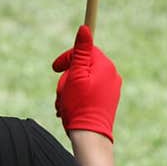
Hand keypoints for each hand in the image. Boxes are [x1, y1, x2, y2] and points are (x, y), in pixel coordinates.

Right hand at [51, 25, 121, 141]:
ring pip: (83, 81)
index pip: (83, 50)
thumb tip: (85, 28)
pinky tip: (70, 110)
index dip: (66, 59)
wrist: (91, 138)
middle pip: (82, 66)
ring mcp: (111, 89)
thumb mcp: (75, 75)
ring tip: (64, 104)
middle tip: (61, 92)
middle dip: (67, 78)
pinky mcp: (108, 101)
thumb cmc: (80, 106)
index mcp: (104, 66)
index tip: (54, 69)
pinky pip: (89, 93)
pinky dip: (77, 98)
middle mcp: (111, 75)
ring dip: (69, 90)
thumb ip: (80, 51)